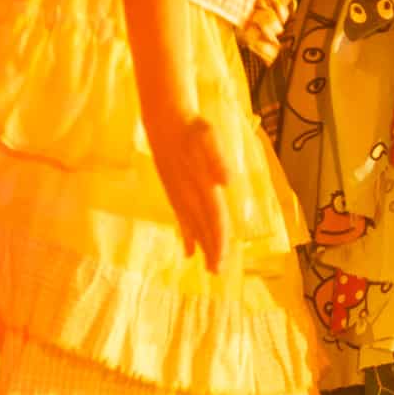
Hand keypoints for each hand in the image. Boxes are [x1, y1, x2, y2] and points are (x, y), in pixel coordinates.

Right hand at [144, 107, 233, 273]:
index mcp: (202, 185)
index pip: (213, 219)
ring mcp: (180, 194)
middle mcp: (190, 194)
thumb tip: (227, 182)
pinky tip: (189, 250)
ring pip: (193, 225)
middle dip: (211, 250)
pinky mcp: (174, 190)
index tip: (221, 262)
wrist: (166, 120)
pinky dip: (188, 233)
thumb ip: (217, 159)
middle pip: (204, 227)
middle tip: (216, 273)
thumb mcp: (209, 137)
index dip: (218, 241)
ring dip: (201, 245)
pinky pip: (182, 217)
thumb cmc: (192, 128)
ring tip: (207, 266)